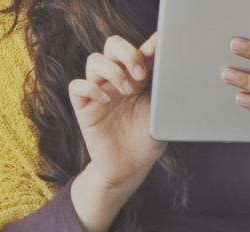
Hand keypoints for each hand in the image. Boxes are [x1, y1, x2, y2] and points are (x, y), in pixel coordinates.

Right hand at [69, 35, 165, 191]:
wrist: (130, 168)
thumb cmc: (147, 140)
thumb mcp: (162, 112)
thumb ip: (164, 88)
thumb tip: (172, 66)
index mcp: (137, 76)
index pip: (138, 48)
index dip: (147, 45)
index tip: (158, 50)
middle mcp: (117, 79)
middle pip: (113, 45)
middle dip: (127, 53)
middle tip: (140, 73)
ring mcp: (99, 91)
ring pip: (94, 60)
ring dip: (112, 70)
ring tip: (126, 90)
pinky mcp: (84, 107)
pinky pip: (77, 87)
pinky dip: (89, 88)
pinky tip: (105, 101)